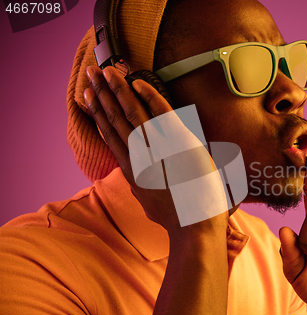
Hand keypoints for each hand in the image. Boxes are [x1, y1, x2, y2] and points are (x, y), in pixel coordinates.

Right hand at [83, 65, 226, 233]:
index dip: (99, 113)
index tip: (89, 97)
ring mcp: (158, 150)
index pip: (111, 134)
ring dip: (118, 90)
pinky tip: (137, 83)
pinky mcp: (179, 145)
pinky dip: (149, 97)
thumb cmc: (178, 219)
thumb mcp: (151, 204)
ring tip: (105, 70)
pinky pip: (161, 114)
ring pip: (132, 114)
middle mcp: (139, 158)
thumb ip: (143, 188)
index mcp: (133, 170)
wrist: (194, 229)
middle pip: (116, 119)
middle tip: (91, 73)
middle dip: (102, 94)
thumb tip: (139, 182)